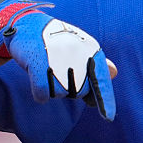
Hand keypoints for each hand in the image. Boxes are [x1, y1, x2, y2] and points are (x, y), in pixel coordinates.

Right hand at [0, 1, 115, 118]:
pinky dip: (40, 93)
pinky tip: (36, 78)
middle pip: (79, 93)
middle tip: (59, 69)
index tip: (108, 117)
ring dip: (52, 88)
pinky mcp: (39, 65)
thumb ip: (96, 64)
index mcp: (91, 50)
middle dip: (69, 88)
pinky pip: (42, 94)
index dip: (105, 101)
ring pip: (59, 94)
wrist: (28, 25)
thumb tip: (114, 72)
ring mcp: (59, 60)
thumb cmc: (57, 41)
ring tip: (48, 68)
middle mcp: (78, 54)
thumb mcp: (80, 48)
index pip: (102, 80)